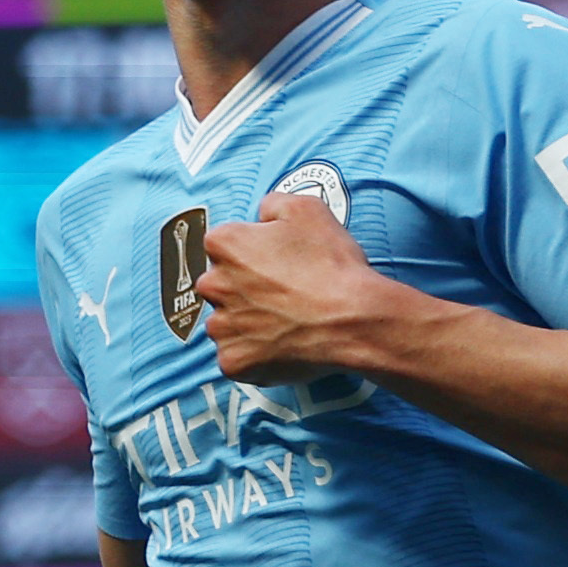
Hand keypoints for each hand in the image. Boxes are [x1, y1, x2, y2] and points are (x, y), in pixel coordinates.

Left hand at [195, 193, 403, 384]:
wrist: (354, 320)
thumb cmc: (332, 265)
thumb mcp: (307, 209)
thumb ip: (272, 204)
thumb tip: (261, 215)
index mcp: (224, 244)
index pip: (224, 246)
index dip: (252, 253)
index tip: (275, 263)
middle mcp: (213, 284)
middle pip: (220, 285)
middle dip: (243, 289)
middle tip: (282, 295)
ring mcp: (222, 327)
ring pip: (226, 323)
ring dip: (247, 323)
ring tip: (285, 322)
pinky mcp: (233, 362)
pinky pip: (237, 358)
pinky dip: (255, 355)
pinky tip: (283, 345)